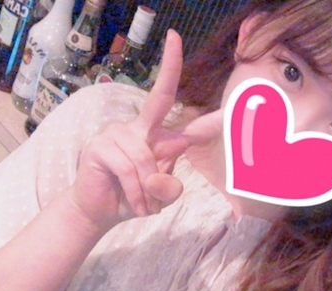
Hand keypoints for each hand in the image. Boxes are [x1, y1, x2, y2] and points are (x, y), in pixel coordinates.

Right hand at [69, 29, 222, 230]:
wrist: (100, 212)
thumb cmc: (133, 198)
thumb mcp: (161, 197)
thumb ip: (170, 188)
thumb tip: (163, 174)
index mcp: (160, 138)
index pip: (190, 127)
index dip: (211, 120)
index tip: (231, 107)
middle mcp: (141, 128)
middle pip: (160, 96)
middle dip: (170, 66)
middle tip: (174, 38)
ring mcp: (118, 132)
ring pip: (147, 159)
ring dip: (148, 190)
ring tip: (144, 205)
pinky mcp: (101, 145)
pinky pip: (130, 169)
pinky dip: (136, 192)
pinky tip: (134, 204)